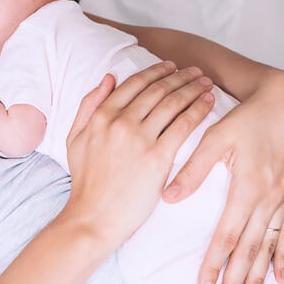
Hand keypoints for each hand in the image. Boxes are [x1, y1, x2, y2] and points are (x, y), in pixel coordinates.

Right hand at [59, 62, 215, 252]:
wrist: (93, 217)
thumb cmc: (85, 182)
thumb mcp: (74, 138)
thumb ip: (88, 105)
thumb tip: (109, 78)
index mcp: (101, 116)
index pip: (134, 83)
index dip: (156, 71)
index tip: (171, 66)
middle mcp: (120, 122)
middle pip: (157, 89)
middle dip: (179, 76)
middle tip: (196, 71)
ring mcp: (139, 139)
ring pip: (172, 102)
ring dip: (192, 88)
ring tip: (206, 82)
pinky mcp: (158, 158)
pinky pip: (183, 125)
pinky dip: (198, 109)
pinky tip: (208, 102)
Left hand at [161, 72, 283, 283]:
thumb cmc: (249, 118)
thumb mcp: (217, 137)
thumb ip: (193, 169)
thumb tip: (168, 196)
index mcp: (247, 188)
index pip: (226, 235)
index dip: (214, 263)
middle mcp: (268, 201)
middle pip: (249, 251)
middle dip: (237, 283)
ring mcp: (283, 202)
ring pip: (269, 249)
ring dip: (261, 279)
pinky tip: (283, 279)